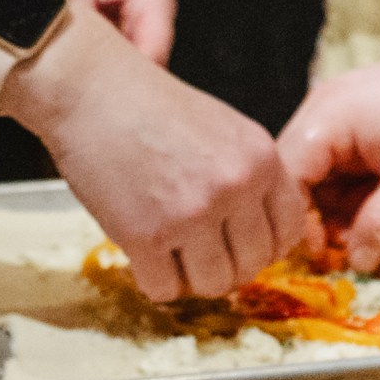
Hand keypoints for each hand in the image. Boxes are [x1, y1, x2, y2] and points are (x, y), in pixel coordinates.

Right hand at [13, 20, 313, 300]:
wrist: (91, 90)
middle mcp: (236, 187)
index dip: (263, 246)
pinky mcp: (147, 235)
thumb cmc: (151, 107)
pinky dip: (153, 280)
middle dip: (227, 266)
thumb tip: (259, 236)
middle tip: (198, 251)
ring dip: (191, 278)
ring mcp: (193, 213)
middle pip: (253, 266)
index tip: (239, 244)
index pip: (288, 231)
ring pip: (213, 285)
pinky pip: (165, 290)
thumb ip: (248, 176)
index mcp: (261, 158)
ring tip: (170, 252)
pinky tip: (142, 252)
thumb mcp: (224, 128)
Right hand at [279, 36, 379, 271]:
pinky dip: (359, 196)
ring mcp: (339, 121)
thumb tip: (356, 262)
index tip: (324, 254)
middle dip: (323, 218)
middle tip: (356, 245)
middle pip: (298, 181)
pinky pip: (343, 173)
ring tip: (379, 225)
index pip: (285, 178)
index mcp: (326, 117)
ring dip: (343, 210)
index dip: (296, 220)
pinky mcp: (358, 131)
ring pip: (323, 182)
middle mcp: (323, 115)